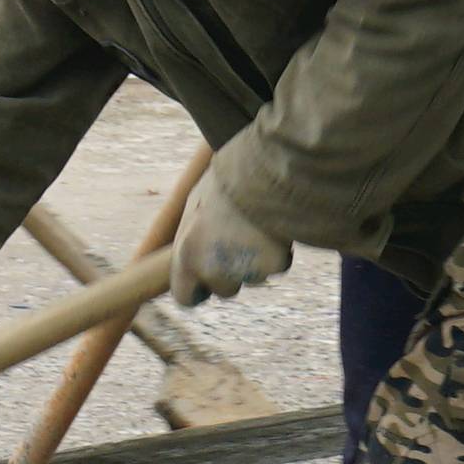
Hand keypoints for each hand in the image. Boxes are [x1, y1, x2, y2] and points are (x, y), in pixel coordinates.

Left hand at [174, 187, 293, 307]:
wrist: (260, 167)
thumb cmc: (226, 180)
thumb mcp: (197, 205)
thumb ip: (193, 236)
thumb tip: (194, 253)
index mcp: (186, 252)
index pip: (185, 296)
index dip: (198, 289)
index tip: (207, 278)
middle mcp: (211, 267)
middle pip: (224, 288)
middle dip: (233, 273)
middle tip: (240, 241)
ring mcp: (242, 269)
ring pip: (253, 277)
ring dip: (256, 260)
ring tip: (256, 226)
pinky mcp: (272, 264)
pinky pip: (277, 265)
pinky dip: (278, 251)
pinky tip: (274, 226)